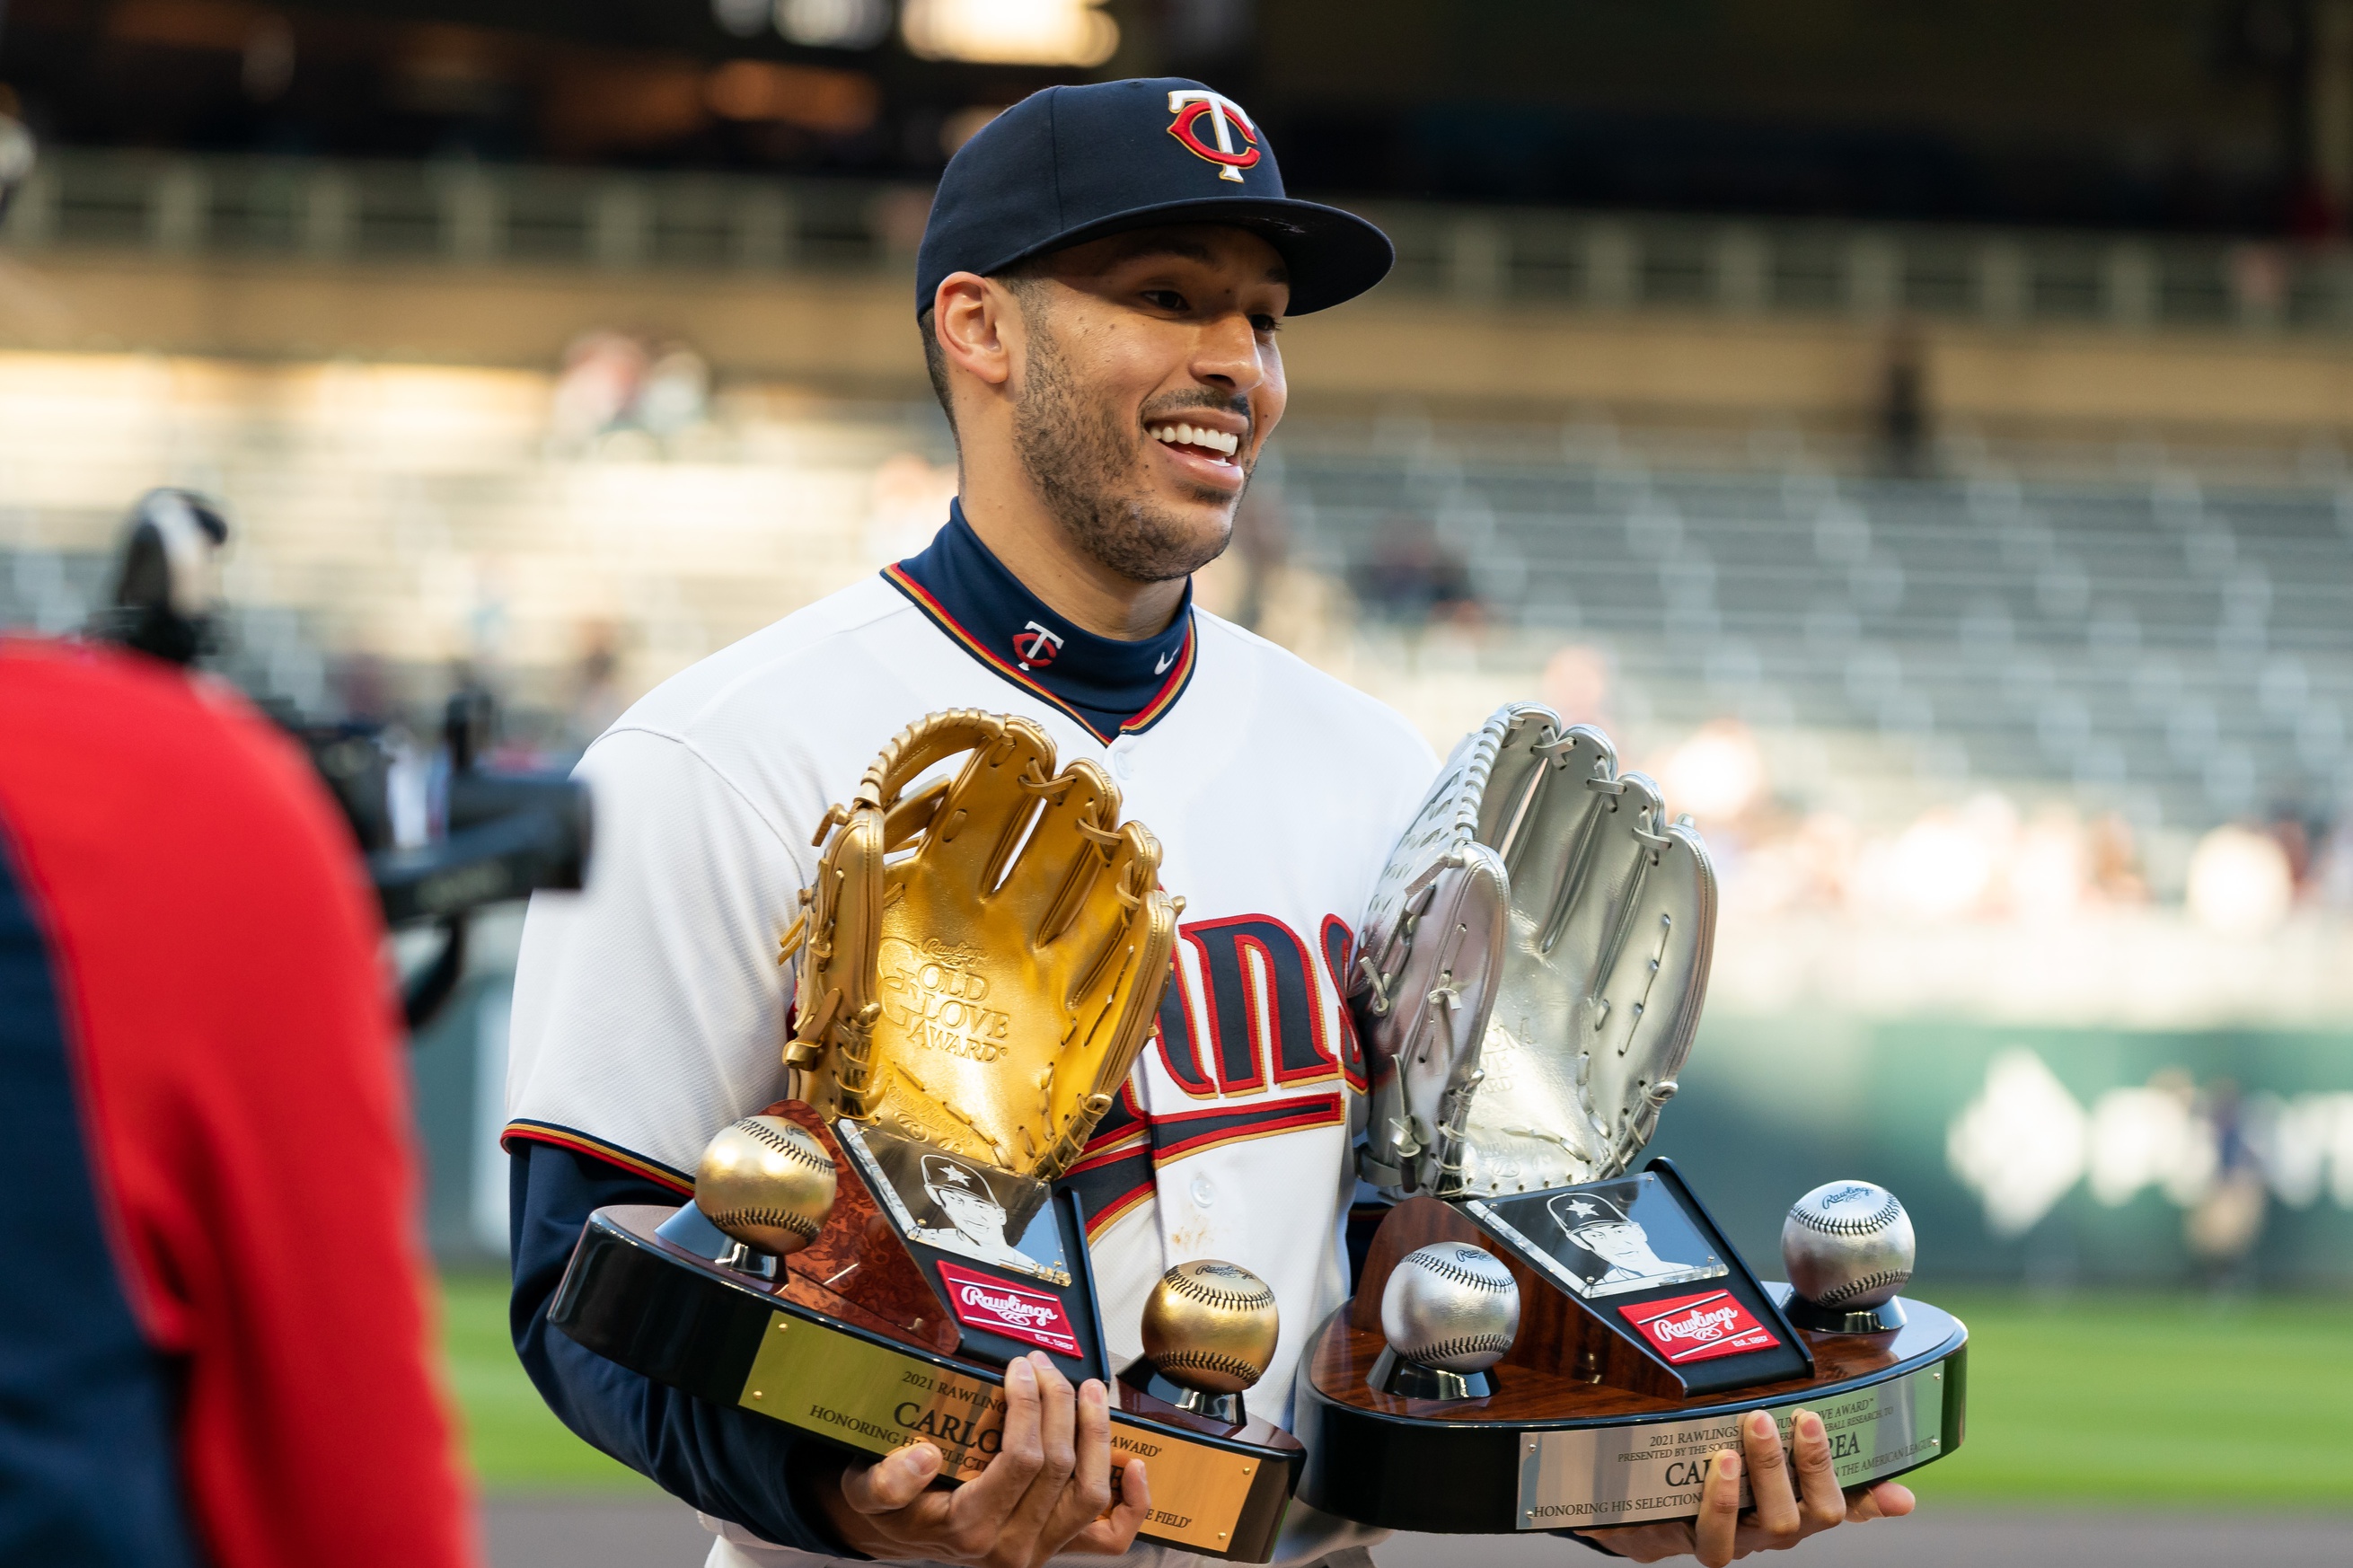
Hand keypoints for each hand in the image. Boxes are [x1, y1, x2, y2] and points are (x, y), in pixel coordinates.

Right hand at [818, 1351, 1152, 1567]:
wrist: (901, 1536)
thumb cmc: (890, 1506)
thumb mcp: (865, 1491)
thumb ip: (886, 1481)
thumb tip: (922, 1456)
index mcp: (968, 1529)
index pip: (1020, 1460)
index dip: (1028, 1406)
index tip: (1018, 1366)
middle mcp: (1011, 1547)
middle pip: (1060, 1467)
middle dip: (1058, 1403)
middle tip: (1044, 1365)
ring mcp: (1040, 1550)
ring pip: (1090, 1493)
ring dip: (1097, 1434)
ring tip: (1087, 1388)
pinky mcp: (1058, 1548)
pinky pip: (1110, 1538)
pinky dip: (1132, 1504)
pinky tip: (1136, 1466)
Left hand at [1576, 1407, 1915, 1564]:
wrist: (1647, 1514)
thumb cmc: (1711, 1478)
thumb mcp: (1756, 1458)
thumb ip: (1804, 1453)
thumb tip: (1892, 1489)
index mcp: (1798, 1506)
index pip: (1844, 1502)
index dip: (1873, 1499)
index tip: (1898, 1492)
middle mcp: (1777, 1529)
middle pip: (1811, 1512)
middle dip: (1809, 1464)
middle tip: (1798, 1416)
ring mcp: (1743, 1541)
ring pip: (1771, 1522)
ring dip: (1766, 1474)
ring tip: (1753, 1430)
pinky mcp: (1701, 1544)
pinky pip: (1715, 1539)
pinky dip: (1717, 1503)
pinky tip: (1717, 1466)